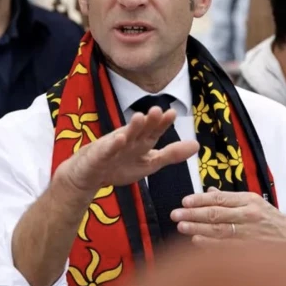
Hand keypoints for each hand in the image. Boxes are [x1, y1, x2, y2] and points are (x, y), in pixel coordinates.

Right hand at [57, 107, 198, 192]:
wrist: (89, 175)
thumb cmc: (120, 166)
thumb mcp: (150, 163)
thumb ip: (171, 154)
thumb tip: (197, 145)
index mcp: (141, 142)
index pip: (154, 130)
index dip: (163, 123)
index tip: (173, 113)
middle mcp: (128, 139)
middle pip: (140, 129)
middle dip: (148, 120)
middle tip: (158, 110)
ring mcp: (113, 146)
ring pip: (124, 135)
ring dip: (131, 127)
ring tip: (140, 117)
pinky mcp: (99, 155)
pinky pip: (107, 150)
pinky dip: (112, 145)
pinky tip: (119, 139)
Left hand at [170, 187, 285, 253]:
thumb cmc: (274, 221)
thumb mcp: (256, 203)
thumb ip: (231, 198)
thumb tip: (209, 192)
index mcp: (250, 200)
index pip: (220, 198)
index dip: (200, 199)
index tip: (184, 200)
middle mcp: (249, 215)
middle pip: (216, 214)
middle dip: (193, 213)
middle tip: (176, 214)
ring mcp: (250, 233)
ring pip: (218, 230)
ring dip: (197, 228)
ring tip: (181, 226)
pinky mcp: (250, 249)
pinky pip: (226, 246)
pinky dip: (210, 243)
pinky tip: (197, 240)